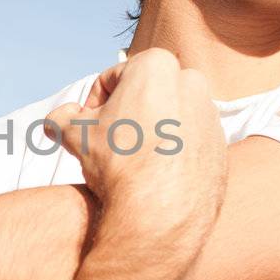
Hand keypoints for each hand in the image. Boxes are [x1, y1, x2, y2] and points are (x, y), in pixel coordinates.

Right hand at [44, 47, 226, 253]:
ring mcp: (211, 116)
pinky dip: (171, 155)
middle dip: (125, 116)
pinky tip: (154, 178)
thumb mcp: (74, 134)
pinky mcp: (221, 148)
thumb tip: (58, 119)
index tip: (87, 127)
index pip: (113, 78)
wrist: (160, 214)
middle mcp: (192, 83)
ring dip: (148, 134)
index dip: (92, 104)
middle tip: (108, 145)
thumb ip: (62, 118)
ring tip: (131, 164)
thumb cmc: (118, 164)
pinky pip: (188, 144)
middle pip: (145, 95)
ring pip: (168, 119)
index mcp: (157, 65)